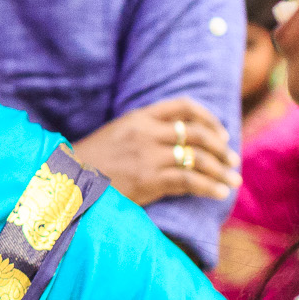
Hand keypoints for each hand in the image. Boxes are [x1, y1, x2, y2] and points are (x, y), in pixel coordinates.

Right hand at [73, 98, 236, 205]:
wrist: (65, 181)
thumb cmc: (91, 163)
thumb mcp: (117, 135)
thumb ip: (144, 133)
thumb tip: (178, 141)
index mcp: (138, 117)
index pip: (183, 106)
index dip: (209, 118)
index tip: (221, 134)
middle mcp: (146, 132)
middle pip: (197, 133)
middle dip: (221, 148)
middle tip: (232, 160)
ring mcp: (148, 156)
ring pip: (198, 158)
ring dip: (221, 170)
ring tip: (233, 181)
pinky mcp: (148, 180)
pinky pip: (189, 180)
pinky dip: (209, 187)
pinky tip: (220, 193)